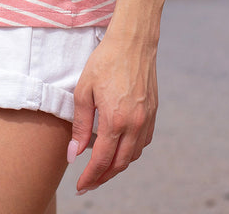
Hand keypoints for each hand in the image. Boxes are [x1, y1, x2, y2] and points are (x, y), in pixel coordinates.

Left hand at [68, 31, 158, 192]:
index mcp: (115, 120)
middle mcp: (135, 124)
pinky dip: (131, 151)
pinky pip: (143, 142)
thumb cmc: (105, 61)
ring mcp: (147, 119)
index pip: (102, 160)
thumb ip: (80, 125)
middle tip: (89, 183)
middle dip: (103, 177)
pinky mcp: (154, 113)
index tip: (80, 186)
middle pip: (119, 164)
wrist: (133, 41)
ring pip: (133, 155)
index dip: (90, 177)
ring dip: (118, 166)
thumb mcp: (84, 90)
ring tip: (102, 168)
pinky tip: (120, 148)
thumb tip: (74, 153)